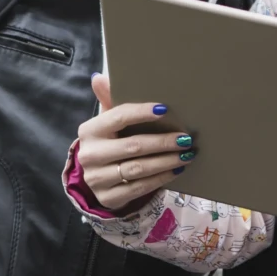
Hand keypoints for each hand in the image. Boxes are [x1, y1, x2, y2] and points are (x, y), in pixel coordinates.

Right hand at [75, 74, 195, 212]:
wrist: (97, 178)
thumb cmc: (109, 142)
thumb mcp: (107, 122)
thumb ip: (108, 100)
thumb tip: (99, 77)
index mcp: (89, 131)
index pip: (118, 117)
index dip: (142, 113)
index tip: (165, 110)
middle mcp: (90, 155)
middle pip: (133, 146)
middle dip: (163, 142)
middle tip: (186, 139)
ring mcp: (97, 179)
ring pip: (138, 169)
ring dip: (166, 161)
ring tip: (187, 155)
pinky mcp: (108, 198)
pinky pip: (140, 187)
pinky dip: (161, 178)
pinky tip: (176, 170)